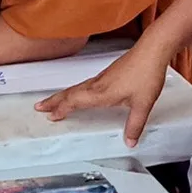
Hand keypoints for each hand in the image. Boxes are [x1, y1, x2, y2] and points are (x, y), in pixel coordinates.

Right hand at [35, 40, 171, 145]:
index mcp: (101, 93)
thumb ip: (135, 125)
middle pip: (70, 93)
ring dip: (62, 95)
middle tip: (39, 107)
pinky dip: (75, 90)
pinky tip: (78, 93)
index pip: (75, 101)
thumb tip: (130, 141)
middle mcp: (97, 84)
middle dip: (53, 101)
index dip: (61, 109)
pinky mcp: (107, 74)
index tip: (51, 116)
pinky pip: (84, 84)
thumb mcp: (143, 105)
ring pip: (76, 88)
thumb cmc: (146, 73)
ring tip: (52, 101)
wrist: (152, 51)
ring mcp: (101, 78)